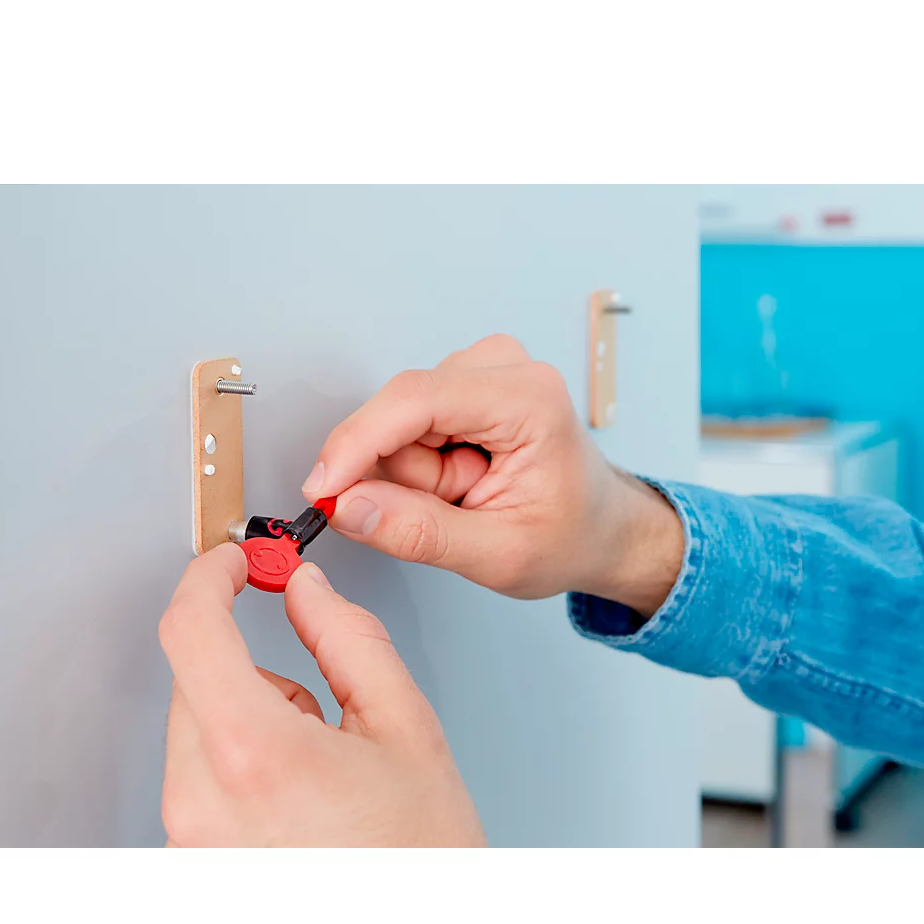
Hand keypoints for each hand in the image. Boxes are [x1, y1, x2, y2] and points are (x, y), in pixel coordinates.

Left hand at [157, 544, 484, 846]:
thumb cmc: (420, 858)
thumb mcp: (404, 727)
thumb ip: (346, 640)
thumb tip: (305, 592)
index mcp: (254, 754)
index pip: (191, 630)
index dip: (209, 579)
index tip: (233, 563)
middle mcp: (203, 800)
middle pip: (194, 680)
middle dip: (250, 666)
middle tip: (318, 702)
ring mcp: (191, 838)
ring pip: (198, 729)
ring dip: (249, 719)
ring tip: (321, 769)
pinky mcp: (194, 860)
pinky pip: (200, 777)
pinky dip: (241, 765)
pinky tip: (299, 798)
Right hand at [302, 335, 683, 617]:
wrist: (602, 529)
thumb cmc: (570, 535)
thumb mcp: (497, 555)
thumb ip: (418, 533)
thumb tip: (347, 507)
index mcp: (528, 399)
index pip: (415, 401)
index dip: (356, 443)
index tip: (321, 487)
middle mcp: (506, 368)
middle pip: (400, 414)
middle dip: (407, 477)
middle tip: (457, 510)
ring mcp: (484, 369)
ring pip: (398, 424)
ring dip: (418, 476)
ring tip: (469, 497)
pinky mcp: (466, 383)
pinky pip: (408, 426)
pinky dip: (424, 465)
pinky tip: (462, 481)